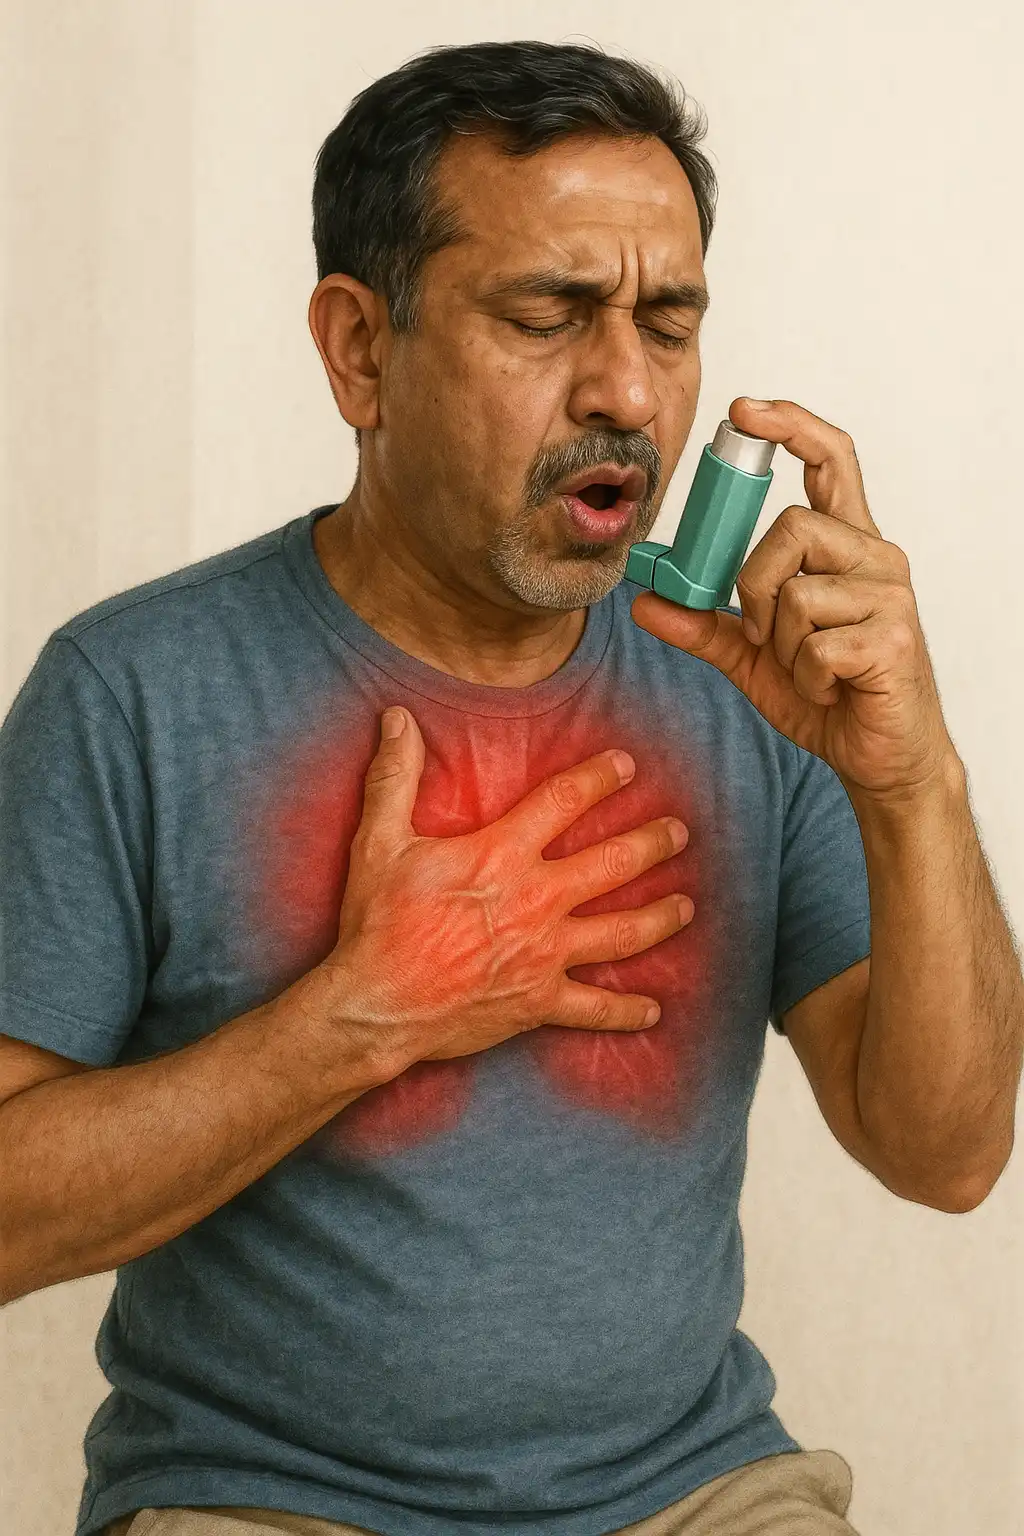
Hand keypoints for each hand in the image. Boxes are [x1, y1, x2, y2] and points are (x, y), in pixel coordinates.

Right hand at [321, 707, 694, 1069]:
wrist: (378, 1004)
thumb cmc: (378, 923)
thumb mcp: (379, 841)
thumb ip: (395, 777)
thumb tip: (397, 718)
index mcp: (502, 855)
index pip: (563, 802)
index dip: (598, 778)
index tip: (627, 765)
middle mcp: (536, 901)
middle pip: (611, 864)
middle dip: (651, 844)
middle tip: (679, 832)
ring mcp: (545, 955)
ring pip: (621, 933)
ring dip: (660, 917)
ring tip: (686, 906)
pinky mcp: (539, 1003)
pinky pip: (594, 1008)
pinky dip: (626, 1012)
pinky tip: (652, 1011)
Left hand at [631, 397, 960, 799]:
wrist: (880, 757)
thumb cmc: (829, 695)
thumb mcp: (752, 657)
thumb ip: (703, 624)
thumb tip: (643, 602)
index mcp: (846, 546)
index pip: (831, 459)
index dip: (790, 425)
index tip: (745, 411)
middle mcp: (875, 557)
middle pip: (791, 526)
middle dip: (756, 585)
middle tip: (765, 634)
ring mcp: (890, 596)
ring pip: (798, 592)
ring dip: (783, 644)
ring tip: (809, 671)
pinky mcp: (894, 639)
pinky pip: (816, 646)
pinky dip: (806, 678)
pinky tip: (830, 690)